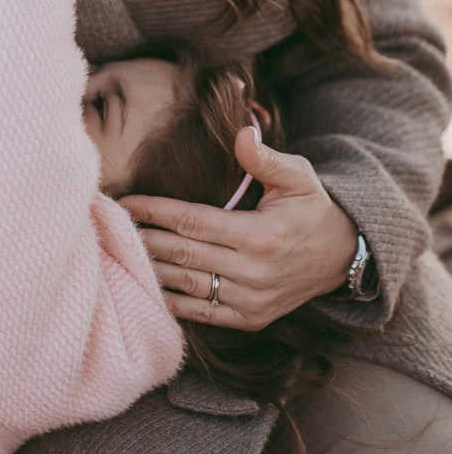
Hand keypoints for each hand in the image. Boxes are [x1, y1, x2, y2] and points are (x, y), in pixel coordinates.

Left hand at [120, 127, 357, 330]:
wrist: (344, 257)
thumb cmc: (313, 208)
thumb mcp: (298, 175)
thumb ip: (266, 158)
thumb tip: (241, 134)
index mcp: (261, 236)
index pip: (193, 221)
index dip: (155, 211)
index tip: (124, 202)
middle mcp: (254, 273)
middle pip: (183, 255)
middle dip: (143, 239)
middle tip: (109, 227)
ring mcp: (252, 301)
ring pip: (187, 287)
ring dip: (150, 271)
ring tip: (118, 255)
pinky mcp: (251, 319)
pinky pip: (202, 314)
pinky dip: (171, 303)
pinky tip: (146, 289)